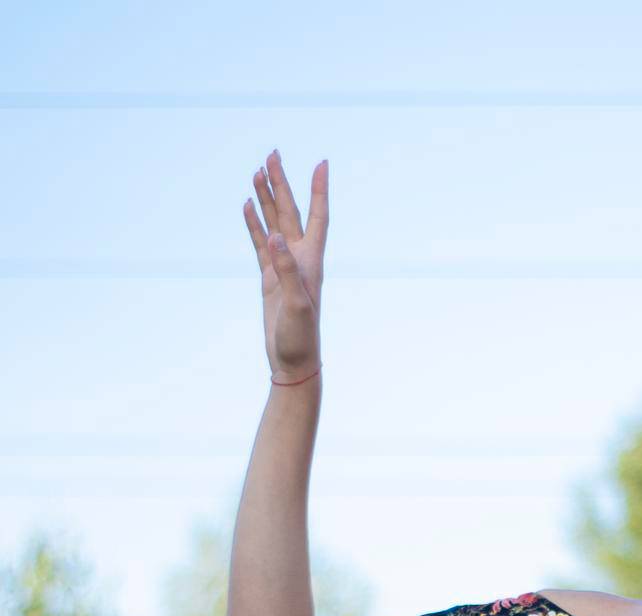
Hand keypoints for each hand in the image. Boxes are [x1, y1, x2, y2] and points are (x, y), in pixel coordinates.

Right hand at [243, 150, 327, 382]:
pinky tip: (247, 206)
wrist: (294, 362)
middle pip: (291, 212)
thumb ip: (287, 269)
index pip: (317, 217)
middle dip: (282, 184)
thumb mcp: (297, 304)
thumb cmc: (301, 337)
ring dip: (267, 198)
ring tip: (257, 172)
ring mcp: (283, 267)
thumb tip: (274, 236)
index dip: (319, 190)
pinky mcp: (270, 278)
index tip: (321, 163)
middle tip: (272, 154)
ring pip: (274, 223)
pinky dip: (254, 224)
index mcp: (312, 262)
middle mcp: (300, 259)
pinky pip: (259, 244)